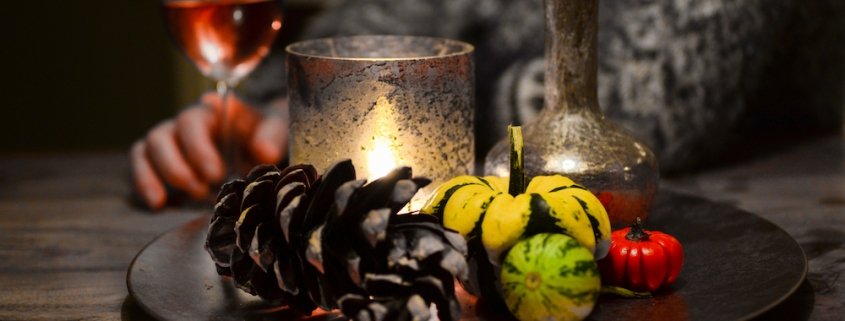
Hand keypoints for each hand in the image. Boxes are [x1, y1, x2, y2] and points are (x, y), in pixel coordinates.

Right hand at [131, 93, 288, 209]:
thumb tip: (263, 151)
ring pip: (145, 150)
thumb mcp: (277, 131)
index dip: (198, 148)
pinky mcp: (159, 162)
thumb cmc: (266, 134)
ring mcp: (169, 142)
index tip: (216, 175)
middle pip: (162, 136)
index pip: (193, 120)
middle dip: (176, 167)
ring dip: (156, 176)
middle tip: (200, 190)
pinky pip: (140, 168)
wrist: (261, 144)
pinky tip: (157, 205)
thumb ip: (272, 137)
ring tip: (176, 200)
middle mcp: (184, 124)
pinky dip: (143, 185)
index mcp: (211, 112)